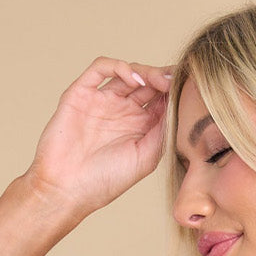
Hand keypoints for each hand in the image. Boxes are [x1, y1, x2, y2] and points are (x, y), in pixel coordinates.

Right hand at [24, 56, 174, 222]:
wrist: (66, 189)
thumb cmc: (105, 182)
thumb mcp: (146, 158)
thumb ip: (163, 131)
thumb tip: (178, 105)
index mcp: (139, 128)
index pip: (161, 100)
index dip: (174, 91)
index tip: (188, 88)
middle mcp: (121, 111)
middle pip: (147, 82)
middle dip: (162, 78)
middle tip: (175, 79)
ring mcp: (102, 100)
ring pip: (127, 72)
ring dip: (145, 71)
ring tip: (158, 80)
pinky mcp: (81, 93)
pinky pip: (101, 68)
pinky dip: (118, 66)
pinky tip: (133, 79)